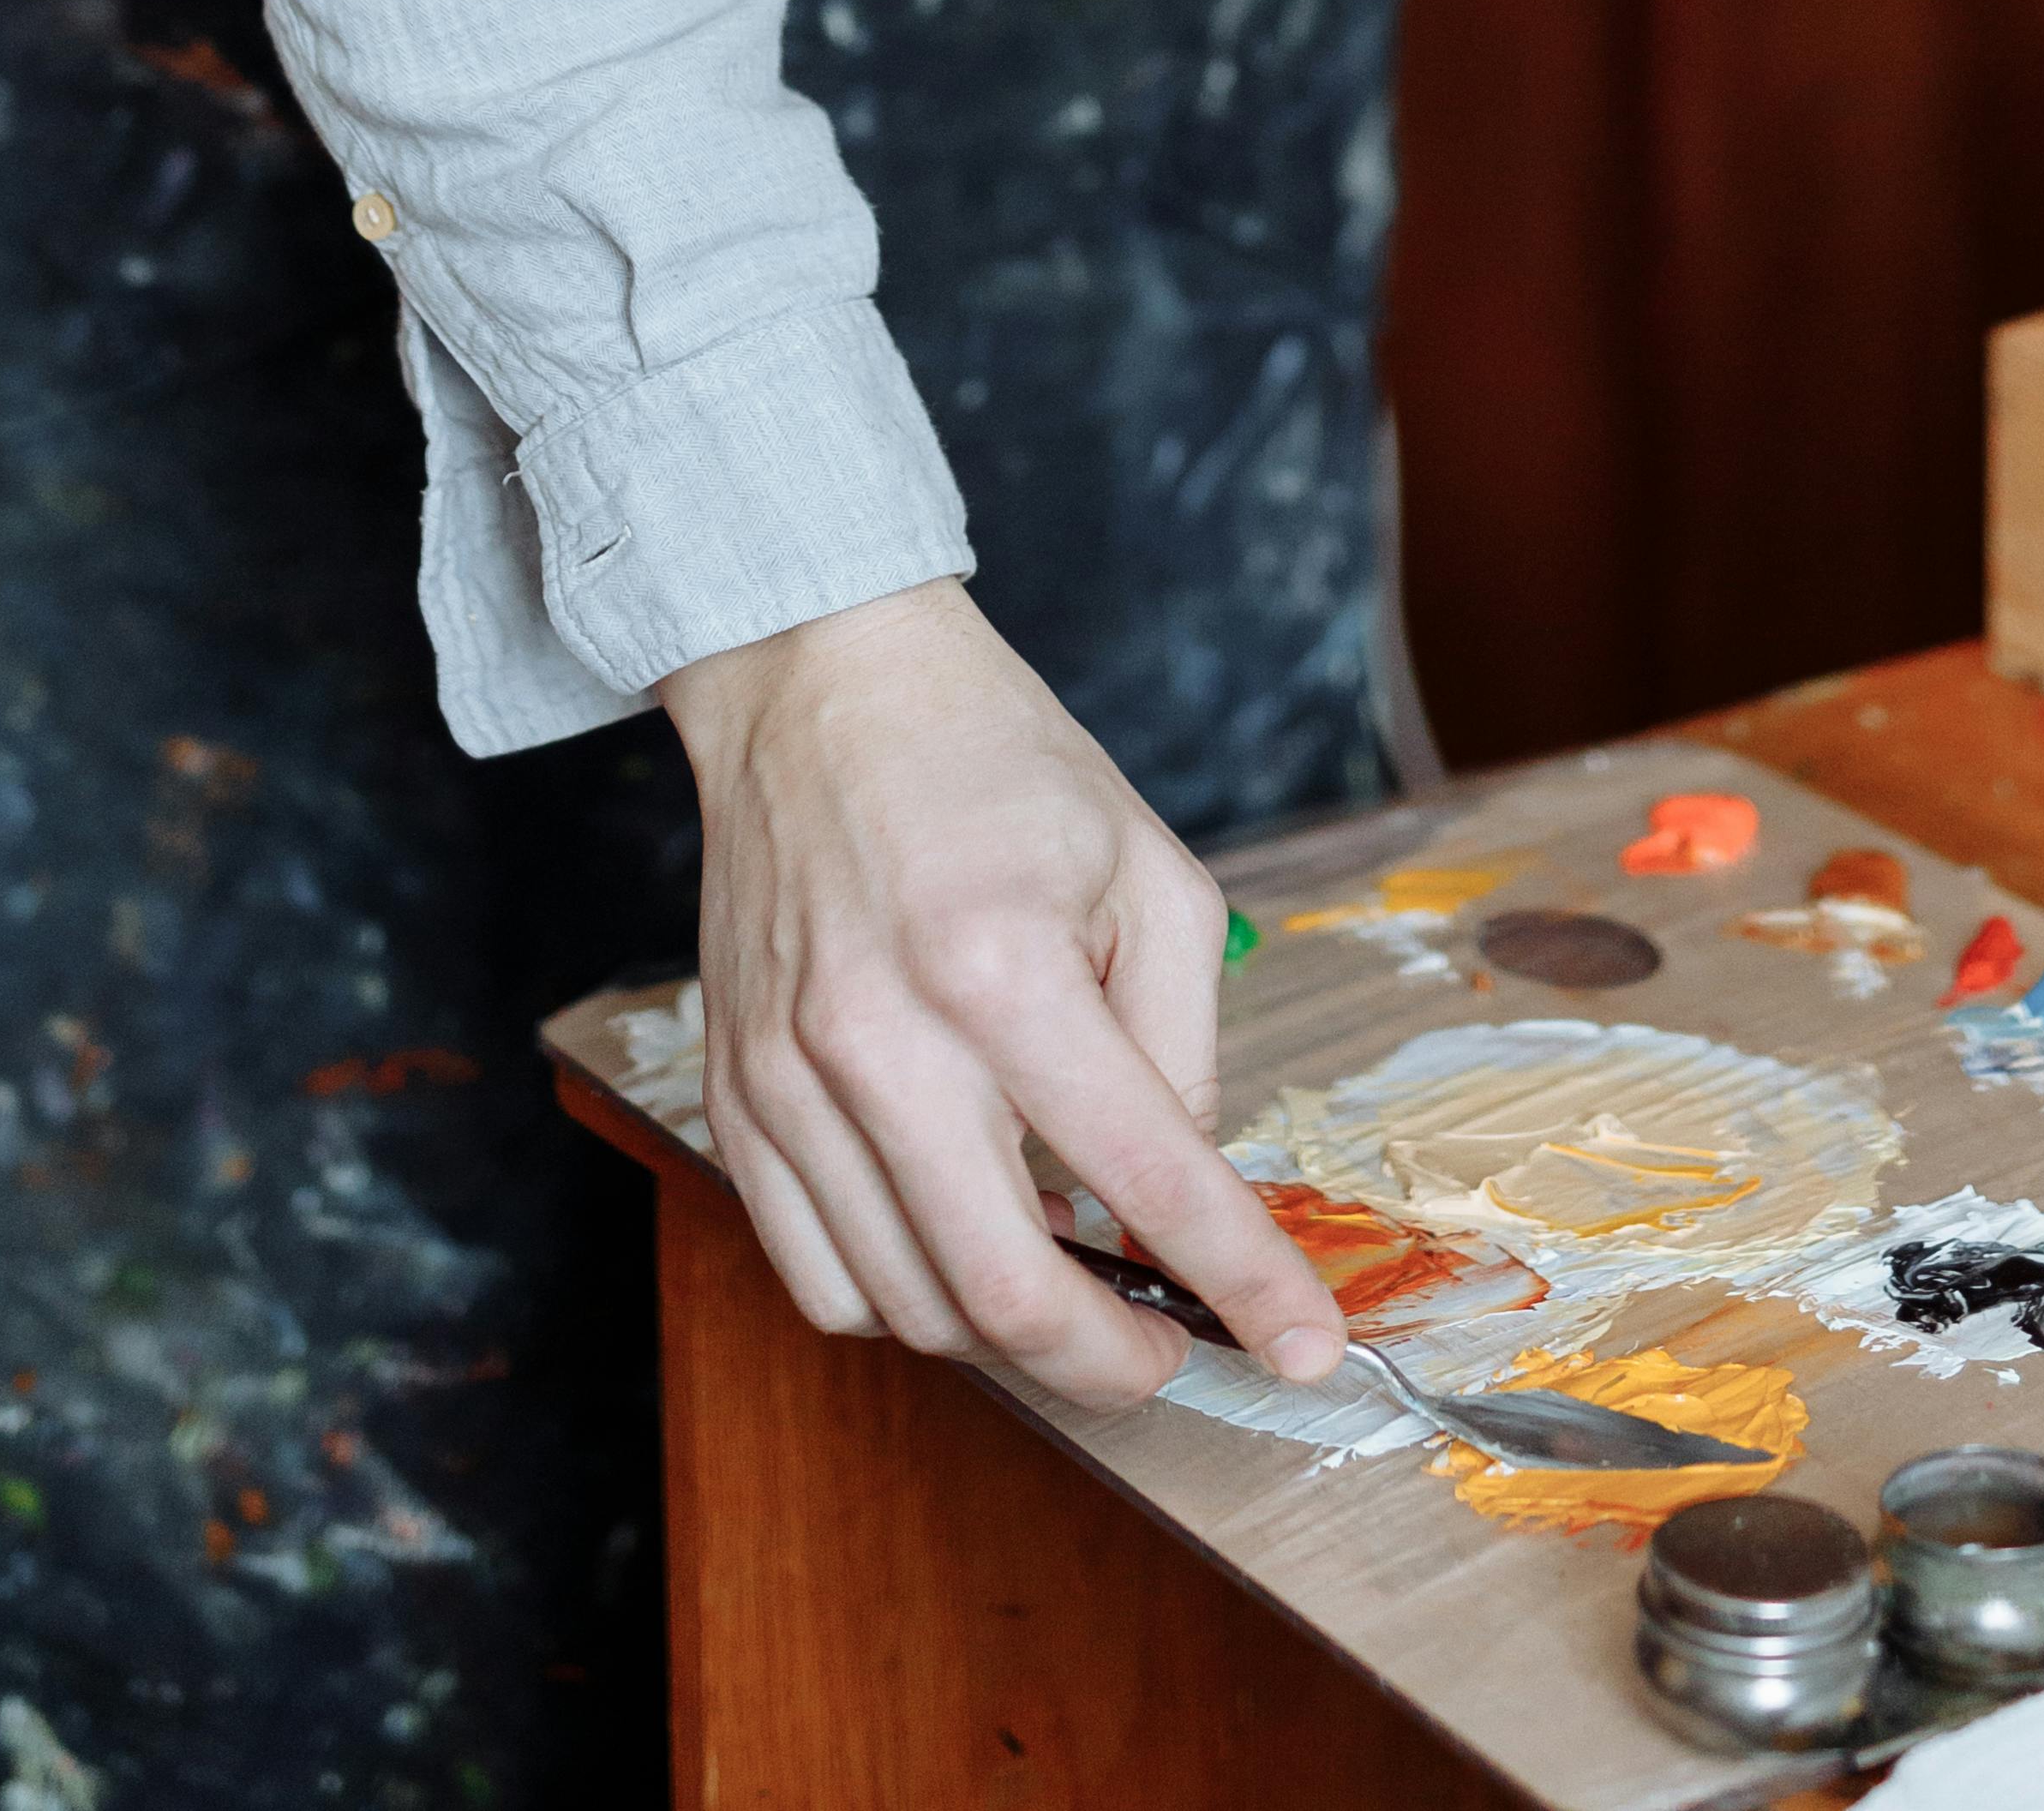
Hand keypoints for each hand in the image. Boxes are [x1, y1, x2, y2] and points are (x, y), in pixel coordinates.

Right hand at [660, 579, 1344, 1409]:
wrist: (819, 680)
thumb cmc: (995, 761)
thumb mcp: (1149, 871)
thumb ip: (1183, 1046)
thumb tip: (1185, 1200)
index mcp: (1001, 965)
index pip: (1145, 1175)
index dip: (1245, 1282)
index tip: (1309, 1350)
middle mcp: (880, 1036)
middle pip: (1004, 1294)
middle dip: (1115, 1365)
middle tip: (1170, 1351)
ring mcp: (789, 1077)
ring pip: (908, 1308)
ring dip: (1010, 1335)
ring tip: (1067, 1274)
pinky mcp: (734, 1096)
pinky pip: (816, 1278)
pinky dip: (903, 1306)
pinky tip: (960, 1243)